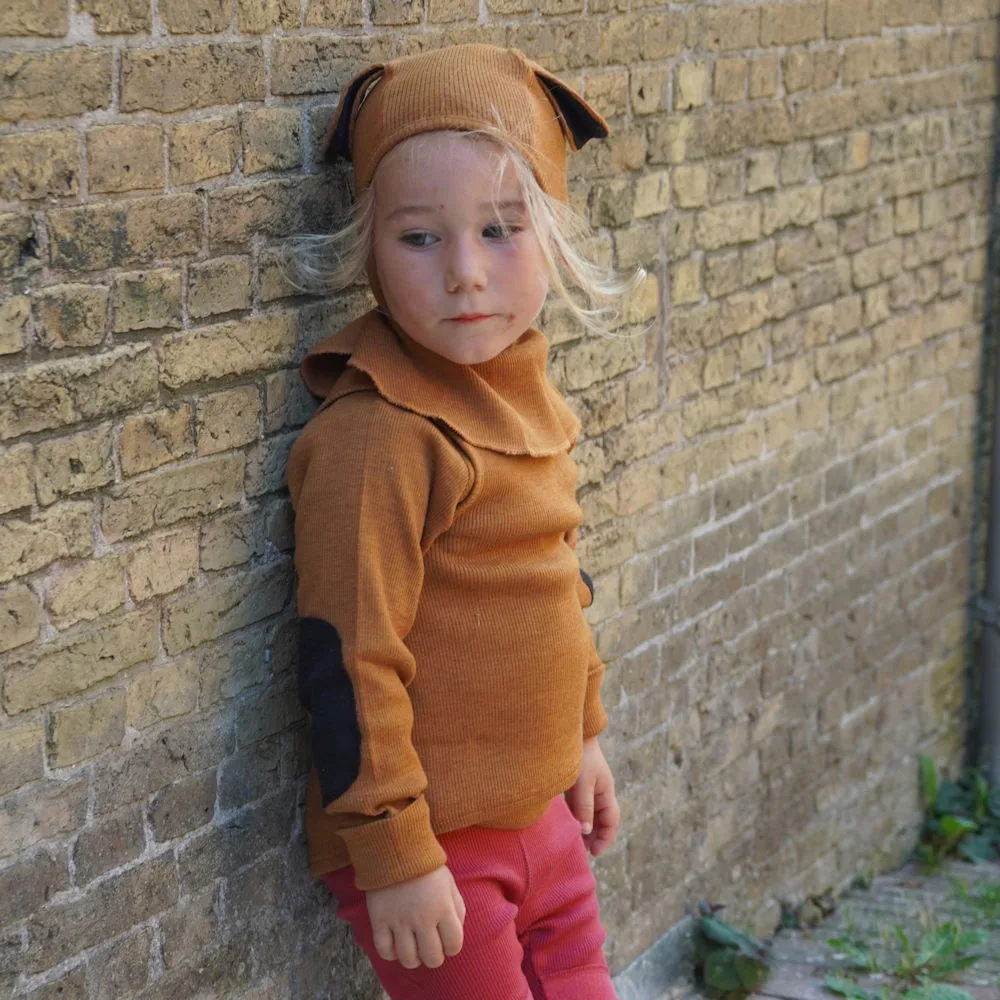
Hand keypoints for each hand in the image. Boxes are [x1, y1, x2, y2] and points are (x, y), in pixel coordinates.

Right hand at [366, 865, 465, 968]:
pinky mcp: (380, 920)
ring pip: (409, 960)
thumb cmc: (426, 867)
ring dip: (414, 959)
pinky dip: (391, 954)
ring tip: (414, 948)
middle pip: (432, 959)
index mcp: (443, 908)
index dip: (452, 947)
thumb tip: (455, 934)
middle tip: (430, 947)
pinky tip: (396, 945)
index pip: (454, 944)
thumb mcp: (449, 883)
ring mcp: (400, 921)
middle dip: (434, 957)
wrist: (396, 848)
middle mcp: (423, 918)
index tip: (447, 942)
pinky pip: (384, 951)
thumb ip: (457, 908)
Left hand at [565, 736, 619, 856]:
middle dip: (592, 837)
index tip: (593, 852)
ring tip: (571, 843)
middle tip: (580, 852)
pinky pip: (576, 806)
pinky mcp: (575, 785)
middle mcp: (599, 792)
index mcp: (606, 792)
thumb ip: (584, 807)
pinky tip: (564, 824)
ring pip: (587, 814)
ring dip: (581, 829)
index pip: (611, 820)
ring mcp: (587, 788)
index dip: (605, 838)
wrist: (569, 733)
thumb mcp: (582, 783)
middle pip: (600, 820)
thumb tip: (585, 831)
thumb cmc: (580, 756)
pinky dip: (573, 817)